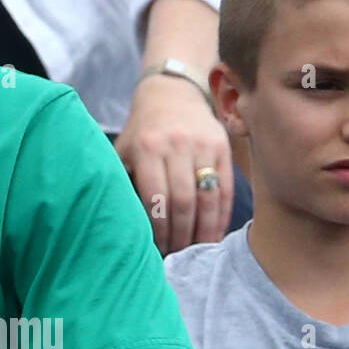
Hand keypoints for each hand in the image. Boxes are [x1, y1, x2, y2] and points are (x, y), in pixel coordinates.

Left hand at [114, 74, 233, 254]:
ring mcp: (203, 145)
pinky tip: (216, 231)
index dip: (158, 229)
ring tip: (198, 249)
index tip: (157, 249)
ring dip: (205, 228)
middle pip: (183, 201)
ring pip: (207, 197)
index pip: (155, 198)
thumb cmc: (143, 131)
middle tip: (178, 254)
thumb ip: (123, 182)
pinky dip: (222, 213)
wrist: (173, 94)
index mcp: (147, 147)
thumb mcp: (124, 149)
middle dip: (181, 234)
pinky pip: (225, 187)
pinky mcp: (223, 146)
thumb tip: (124, 228)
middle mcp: (177, 144)